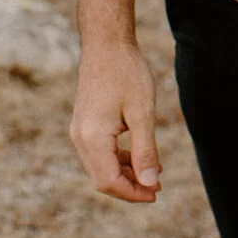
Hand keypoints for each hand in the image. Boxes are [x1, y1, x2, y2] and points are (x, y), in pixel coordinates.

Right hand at [70, 39, 162, 202]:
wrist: (106, 45)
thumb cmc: (127, 73)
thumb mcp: (142, 113)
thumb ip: (145, 150)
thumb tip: (150, 182)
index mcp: (92, 137)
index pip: (108, 181)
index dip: (132, 193)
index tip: (156, 192)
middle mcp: (80, 138)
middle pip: (102, 179)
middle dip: (129, 187)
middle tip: (157, 186)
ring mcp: (79, 131)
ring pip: (100, 167)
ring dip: (125, 173)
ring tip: (153, 172)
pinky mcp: (84, 125)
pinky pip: (99, 153)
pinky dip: (118, 159)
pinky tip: (140, 156)